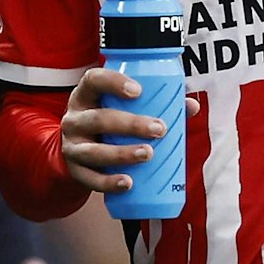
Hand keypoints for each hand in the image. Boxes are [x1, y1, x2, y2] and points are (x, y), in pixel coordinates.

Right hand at [59, 68, 199, 193]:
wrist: (79, 148)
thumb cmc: (109, 119)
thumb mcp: (122, 106)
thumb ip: (156, 102)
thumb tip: (191, 106)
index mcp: (86, 95)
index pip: (93, 80)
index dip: (113, 83)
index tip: (139, 91)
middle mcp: (74, 119)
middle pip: (98, 119)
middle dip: (130, 125)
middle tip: (159, 130)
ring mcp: (71, 146)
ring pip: (93, 151)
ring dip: (121, 154)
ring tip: (148, 154)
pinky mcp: (75, 170)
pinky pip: (90, 179)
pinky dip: (109, 182)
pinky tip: (128, 183)